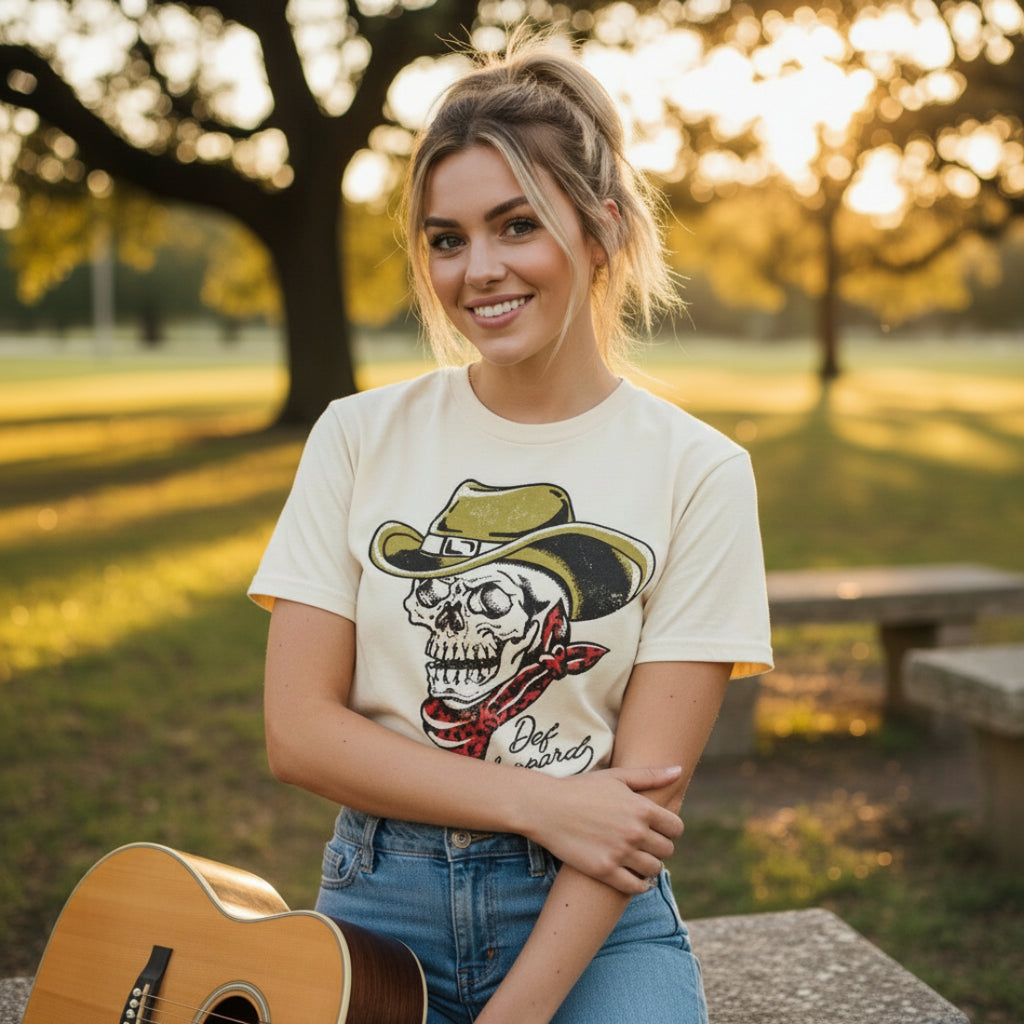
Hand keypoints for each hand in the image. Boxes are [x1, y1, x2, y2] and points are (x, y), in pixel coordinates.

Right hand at [525, 766, 683, 894]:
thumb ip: (650, 776)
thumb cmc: (581, 788)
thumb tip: (679, 770)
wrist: (545, 807)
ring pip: (654, 869)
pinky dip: (638, 884)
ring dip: (649, 866)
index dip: (669, 829)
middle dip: (658, 847)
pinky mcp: (605, 871)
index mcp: (641, 808)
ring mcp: (620, 853)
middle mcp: (635, 832)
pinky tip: (631, 876)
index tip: (657, 829)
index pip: (676, 828)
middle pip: (667, 850)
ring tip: (637, 859)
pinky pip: (636, 887)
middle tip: (644, 844)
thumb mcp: (616, 776)